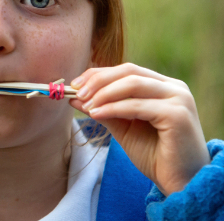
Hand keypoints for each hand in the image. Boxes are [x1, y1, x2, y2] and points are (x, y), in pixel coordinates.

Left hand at [69, 63, 209, 195]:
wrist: (180, 184)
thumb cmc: (154, 155)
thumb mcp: (123, 126)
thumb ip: (102, 108)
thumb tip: (74, 97)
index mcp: (163, 85)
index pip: (126, 70)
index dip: (98, 74)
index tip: (75, 85)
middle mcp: (173, 87)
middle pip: (128, 71)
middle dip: (98, 80)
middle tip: (76, 92)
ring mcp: (178, 99)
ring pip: (132, 84)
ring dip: (103, 93)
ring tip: (85, 105)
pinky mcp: (177, 115)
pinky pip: (137, 105)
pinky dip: (113, 108)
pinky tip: (96, 114)